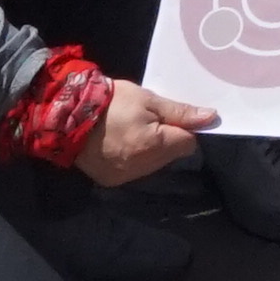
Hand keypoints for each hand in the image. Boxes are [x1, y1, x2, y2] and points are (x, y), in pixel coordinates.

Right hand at [82, 79, 217, 188]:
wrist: (68, 114)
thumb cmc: (112, 101)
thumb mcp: (149, 99)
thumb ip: (180, 112)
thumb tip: (211, 118)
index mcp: (154, 144)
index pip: (188, 143)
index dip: (185, 129)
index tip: (173, 117)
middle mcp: (142, 166)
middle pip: (173, 156)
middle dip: (169, 139)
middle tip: (151, 120)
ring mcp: (125, 176)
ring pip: (155, 165)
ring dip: (153, 151)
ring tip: (134, 130)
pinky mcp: (112, 180)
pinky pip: (136, 171)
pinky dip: (135, 159)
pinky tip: (123, 143)